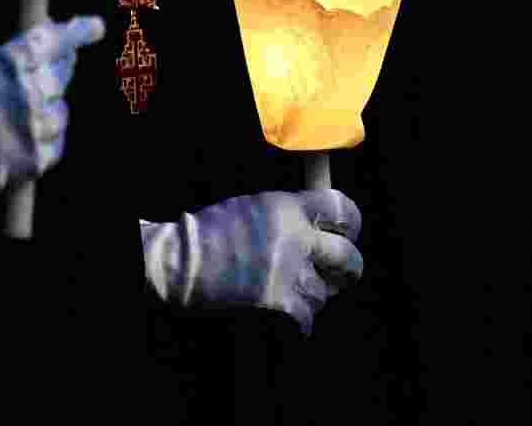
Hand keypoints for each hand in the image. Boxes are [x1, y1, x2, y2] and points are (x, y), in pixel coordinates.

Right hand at [0, 16, 105, 239]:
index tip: (93, 26)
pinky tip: (28, 136)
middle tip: (64, 61)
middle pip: (61, 74)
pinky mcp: (37, 158)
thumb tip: (44, 54)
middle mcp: (26, 95)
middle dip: (64, 65)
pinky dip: (46, 137)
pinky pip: (56, 141)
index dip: (76, 33)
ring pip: (60, 110)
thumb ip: (7, 65)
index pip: (52, 42)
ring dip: (49, 107)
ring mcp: (34, 128)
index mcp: (5, 66)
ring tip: (24, 111)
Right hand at [141, 189, 363, 336]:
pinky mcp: (280, 304)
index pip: (343, 209)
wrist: (180, 263)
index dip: (350, 224)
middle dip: (346, 269)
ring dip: (312, 297)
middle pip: (348, 257)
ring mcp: (290, 273)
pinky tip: (288, 320)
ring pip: (325, 293)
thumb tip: (320, 226)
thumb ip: (291, 215)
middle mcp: (297, 238)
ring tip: (292, 294)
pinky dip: (299, 323)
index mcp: (290, 208)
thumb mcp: (255, 207)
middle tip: (340, 275)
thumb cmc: (211, 234)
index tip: (347, 234)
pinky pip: (307, 318)